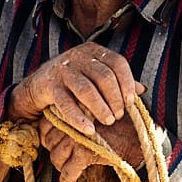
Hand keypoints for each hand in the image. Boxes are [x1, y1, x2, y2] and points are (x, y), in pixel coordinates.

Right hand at [6, 43, 144, 135]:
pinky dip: (78, 118)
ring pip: (86, 89)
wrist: (39, 84)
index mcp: (93, 51)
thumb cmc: (74, 81)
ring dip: (100, 108)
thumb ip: (117, 81)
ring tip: (108, 122)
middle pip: (104, 76)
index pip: (117, 62)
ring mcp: (63, 70)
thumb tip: (142, 90)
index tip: (130, 102)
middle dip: (114, 99)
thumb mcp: (96, 76)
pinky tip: (88, 130)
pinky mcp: (50, 86)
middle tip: (118, 116)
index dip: (127, 82)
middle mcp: (78, 56)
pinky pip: (66, 103)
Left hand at [37, 118, 143, 181]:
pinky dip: (67, 179)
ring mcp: (78, 137)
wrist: (143, 139)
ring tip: (68, 170)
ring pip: (56, 157)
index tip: (54, 143)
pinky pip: (68, 171)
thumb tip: (65, 115)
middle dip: (55, 152)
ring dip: (61, 166)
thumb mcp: (102, 109)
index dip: (47, 135)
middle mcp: (74, 120)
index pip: (47, 122)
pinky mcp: (85, 153)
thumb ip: (85, 110)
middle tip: (64, 158)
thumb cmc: (125, 123)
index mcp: (75, 107)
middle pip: (50, 141)